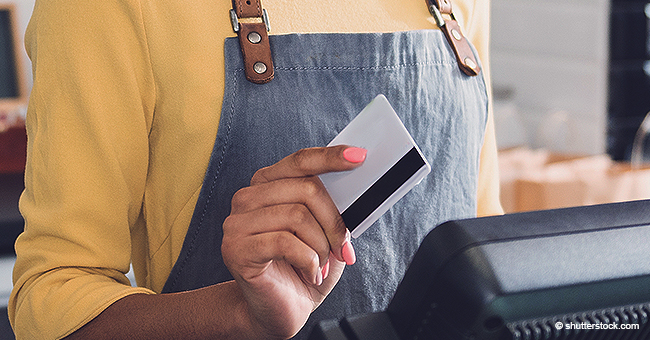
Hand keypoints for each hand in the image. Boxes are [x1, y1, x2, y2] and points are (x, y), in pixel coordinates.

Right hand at [221, 145, 365, 338]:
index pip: (300, 161)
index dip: (330, 157)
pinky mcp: (235, 248)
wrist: (279, 311)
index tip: (359, 156)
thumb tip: (357, 195)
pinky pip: (285, 242)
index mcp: (268, 185)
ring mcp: (237, 223)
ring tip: (320, 265)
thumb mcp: (325, 234)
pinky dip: (308, 261)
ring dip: (321, 246)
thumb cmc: (303, 269)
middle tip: (342, 248)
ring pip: (298, 216)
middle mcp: (248, 198)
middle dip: (334, 222)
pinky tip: (310, 273)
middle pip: (306, 189)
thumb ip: (334, 209)